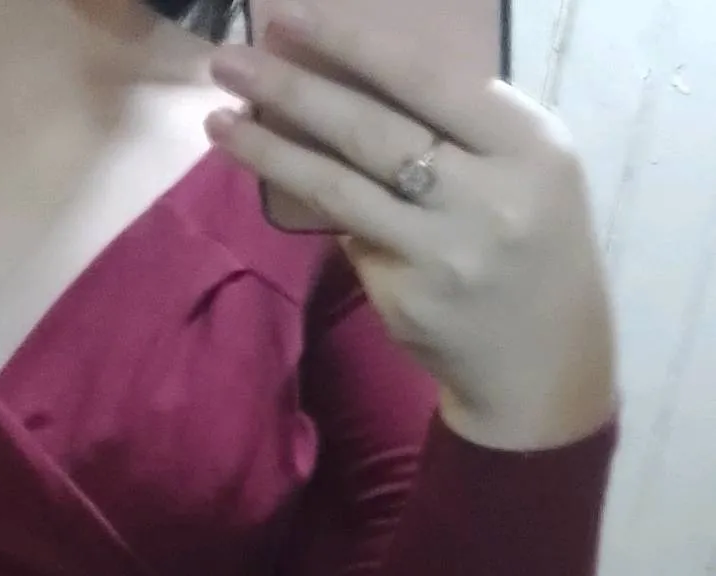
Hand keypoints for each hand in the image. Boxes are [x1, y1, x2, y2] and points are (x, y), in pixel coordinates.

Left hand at [206, 6, 617, 449]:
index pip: (426, 78)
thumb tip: (339, 76)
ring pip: (338, 187)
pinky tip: (278, 181)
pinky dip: (314, 208)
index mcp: (527, 144)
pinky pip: (345, 239)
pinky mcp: (406, 297)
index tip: (288, 17)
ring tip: (216, 121)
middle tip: (227, 60)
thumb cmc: (525, 240)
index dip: (351, 43)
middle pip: (371, 130)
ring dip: (269, 151)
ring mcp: (444, 252)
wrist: (542, 358)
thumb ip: (451, 126)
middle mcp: (489, 195)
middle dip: (292, 88)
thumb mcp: (518, 168)